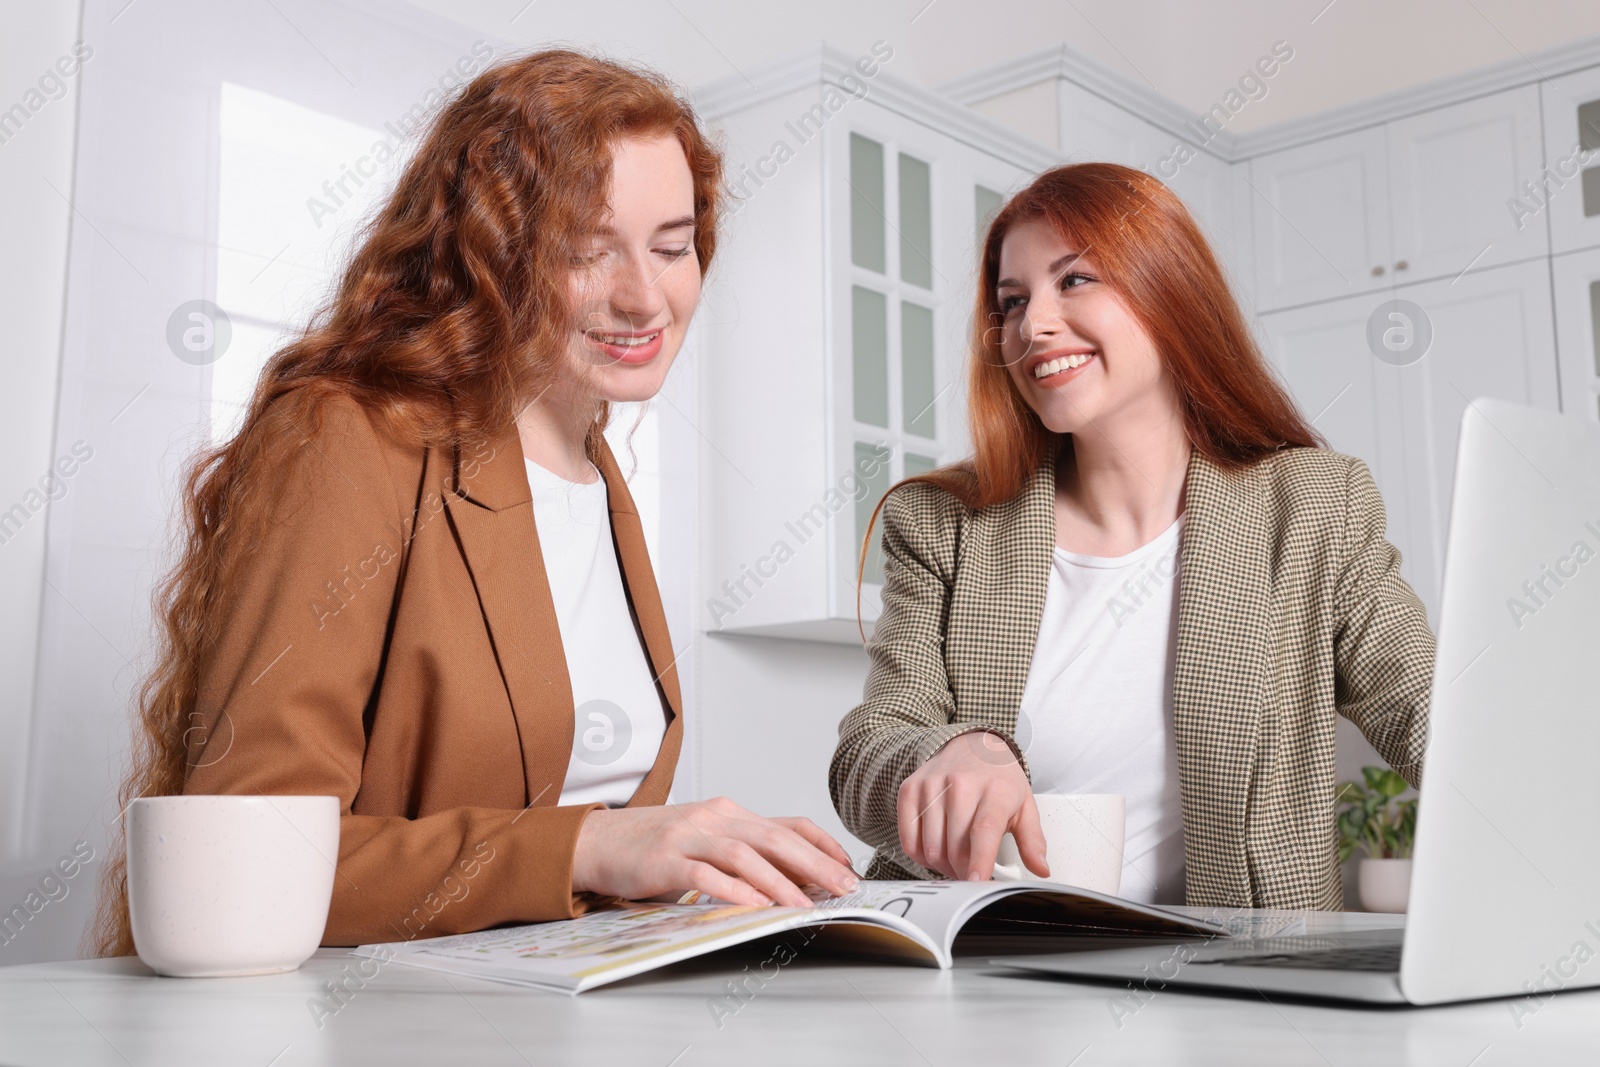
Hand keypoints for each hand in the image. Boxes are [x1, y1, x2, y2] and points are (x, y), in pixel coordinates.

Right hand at [572, 797, 858, 906]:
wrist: (597, 841)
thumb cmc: (654, 847)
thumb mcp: (706, 842)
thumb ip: (744, 855)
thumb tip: (796, 881)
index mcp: (730, 814)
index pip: (789, 823)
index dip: (822, 844)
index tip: (848, 868)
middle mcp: (715, 818)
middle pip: (775, 838)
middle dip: (815, 864)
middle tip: (843, 888)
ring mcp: (689, 836)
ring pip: (745, 855)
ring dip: (780, 881)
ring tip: (805, 905)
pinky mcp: (665, 859)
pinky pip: (705, 874)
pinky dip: (733, 889)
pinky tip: (754, 905)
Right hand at [897, 730, 1047, 881]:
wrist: (971, 745)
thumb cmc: (998, 779)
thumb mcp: (1024, 806)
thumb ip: (1033, 841)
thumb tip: (1041, 869)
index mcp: (995, 789)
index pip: (984, 829)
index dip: (979, 860)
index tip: (977, 881)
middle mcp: (961, 783)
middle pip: (955, 846)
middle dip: (964, 872)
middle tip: (972, 873)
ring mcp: (932, 785)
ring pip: (931, 848)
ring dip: (943, 866)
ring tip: (956, 860)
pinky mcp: (910, 789)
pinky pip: (908, 839)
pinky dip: (920, 856)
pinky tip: (935, 850)